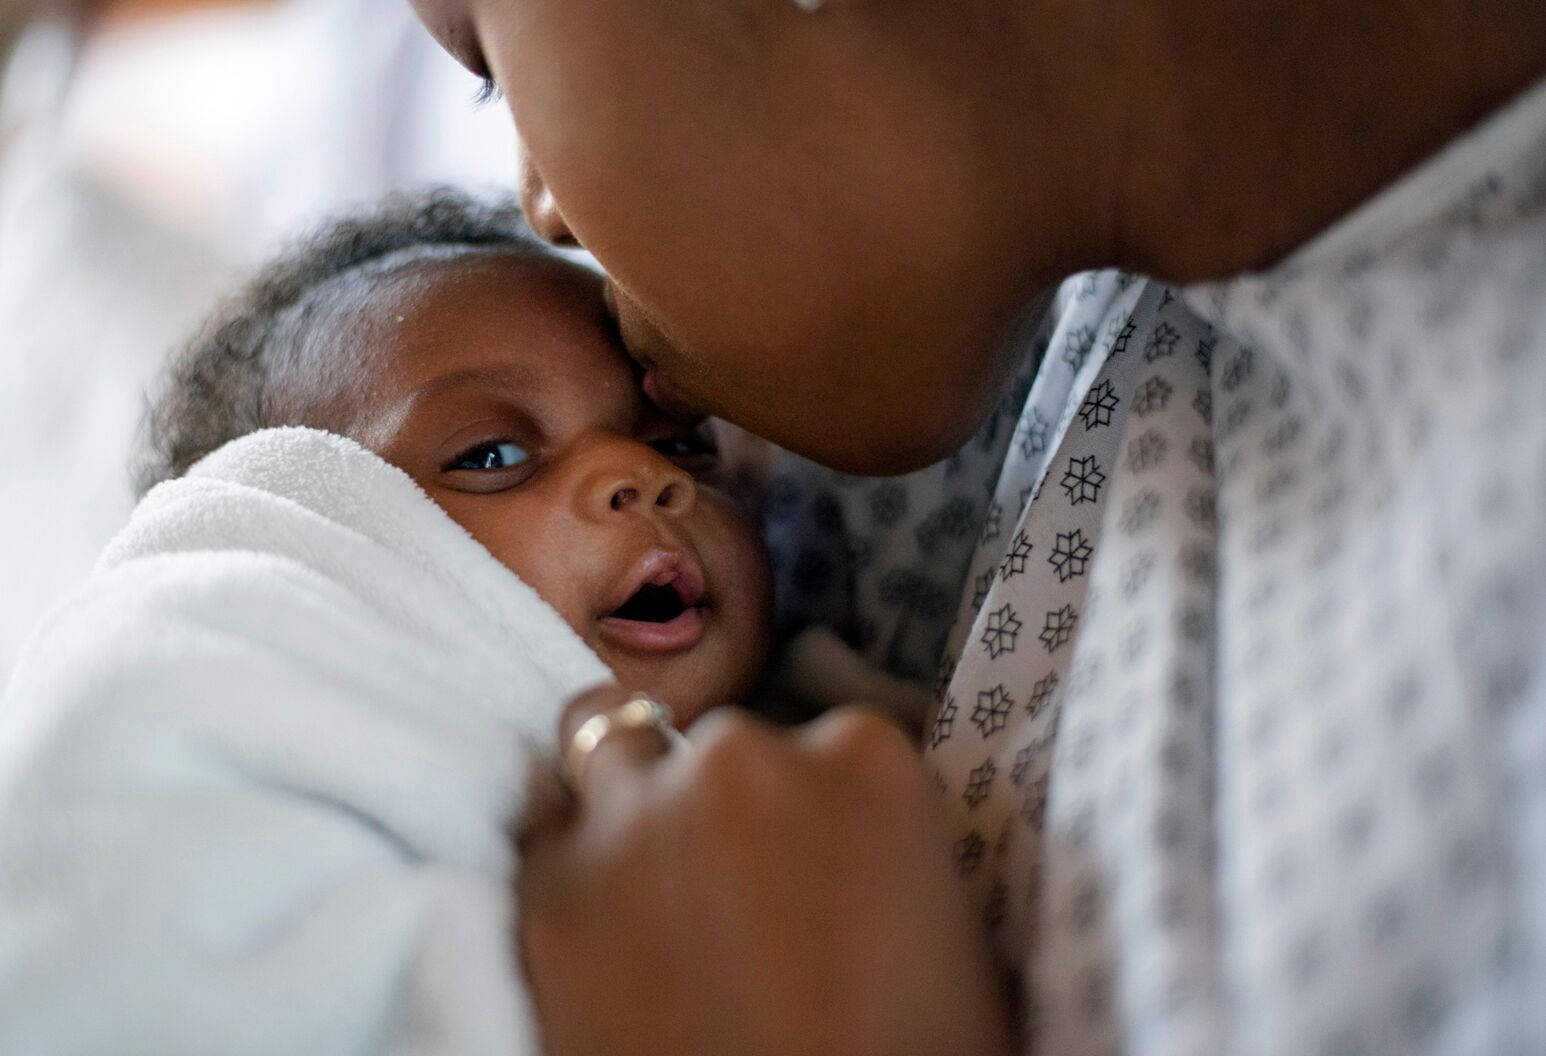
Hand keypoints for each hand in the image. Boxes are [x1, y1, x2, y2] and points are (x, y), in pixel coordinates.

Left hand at [516, 686, 1014, 1055]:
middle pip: (714, 743)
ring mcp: (636, 817)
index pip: (822, 741)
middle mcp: (743, 758)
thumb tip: (846, 849)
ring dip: (626, 798)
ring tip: (646, 881)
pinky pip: (540, 839)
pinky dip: (565, 870)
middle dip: (721, 804)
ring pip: (604, 744)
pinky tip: (598, 933)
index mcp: (866, 759)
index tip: (809, 869)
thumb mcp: (952, 935)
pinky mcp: (550, 893)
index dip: (812, 810)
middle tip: (734, 897)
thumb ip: (885, 846)